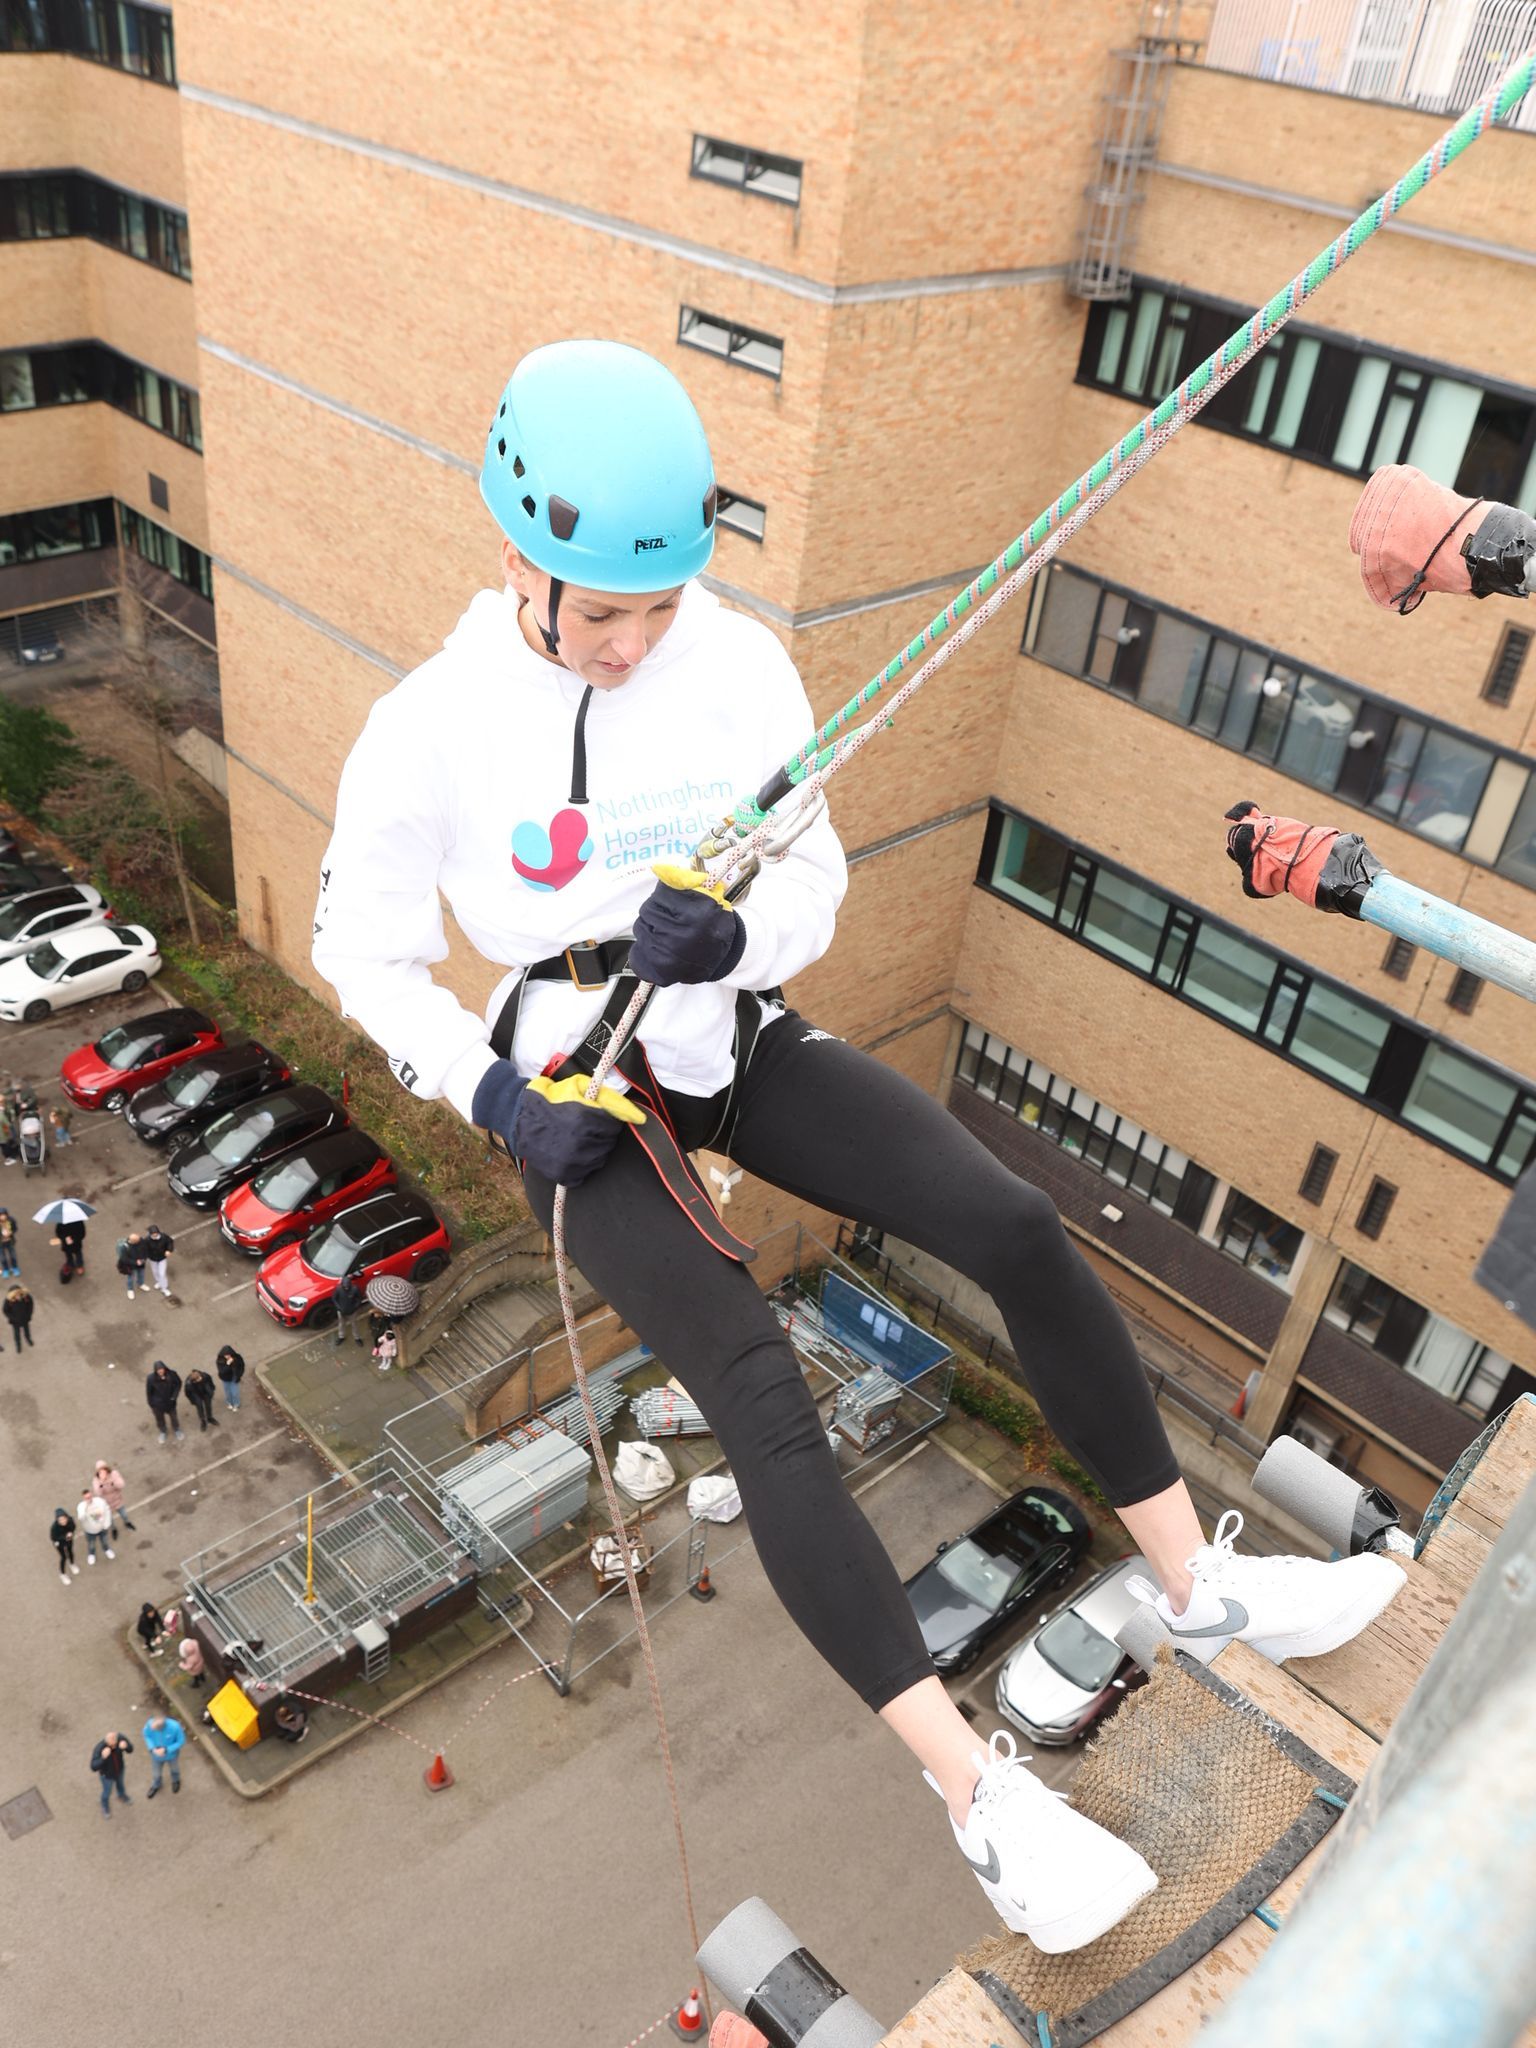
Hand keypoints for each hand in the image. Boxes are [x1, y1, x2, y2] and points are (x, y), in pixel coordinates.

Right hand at [472, 1059, 644, 1186]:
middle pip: (609, 1143)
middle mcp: (580, 1144)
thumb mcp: (579, 1086)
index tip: (596, 1115)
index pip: (614, 1125)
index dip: (607, 1119)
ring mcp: (572, 1162)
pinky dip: (581, 1165)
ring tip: (576, 1138)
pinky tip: (570, 1152)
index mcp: (585, 1120)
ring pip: (599, 1158)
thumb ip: (608, 1098)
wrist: (518, 1117)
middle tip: (583, 1126)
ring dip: (593, 1149)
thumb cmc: (550, 1099)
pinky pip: (585, 1174)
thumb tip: (638, 1116)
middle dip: (601, 1133)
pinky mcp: (564, 1175)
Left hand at [629, 864, 746, 985]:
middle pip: (648, 910)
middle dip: (656, 910)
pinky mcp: (659, 969)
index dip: (664, 894)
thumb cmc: (715, 924)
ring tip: (667, 932)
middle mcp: (681, 936)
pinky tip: (659, 945)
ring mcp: (668, 955)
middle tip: (670, 916)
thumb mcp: (711, 898)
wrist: (725, 957)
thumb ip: (687, 883)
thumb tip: (661, 869)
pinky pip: (638, 949)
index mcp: (696, 915)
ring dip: (650, 926)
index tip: (670, 898)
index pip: (662, 894)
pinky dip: (645, 945)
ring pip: (641, 928)